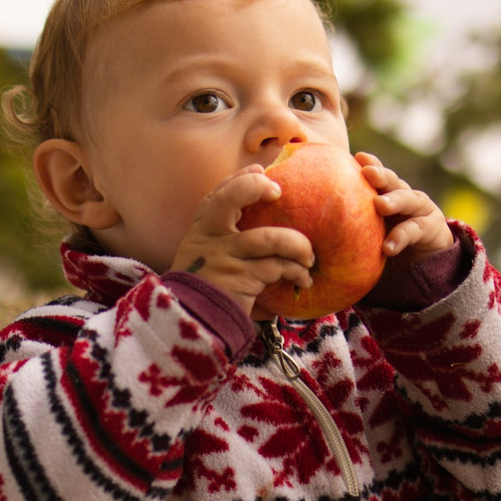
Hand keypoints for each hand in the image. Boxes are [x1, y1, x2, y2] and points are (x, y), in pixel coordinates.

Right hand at [170, 168, 313, 315]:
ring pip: (270, 238)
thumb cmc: (206, 293)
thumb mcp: (206, 259)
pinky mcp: (241, 279)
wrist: (192, 327)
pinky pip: (278, 267)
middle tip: (278, 192)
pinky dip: (297, 272)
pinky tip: (303, 280)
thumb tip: (266, 219)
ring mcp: (225, 257)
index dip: (242, 179)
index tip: (262, 173)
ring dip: (298, 245)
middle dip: (256, 187)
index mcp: (200, 230)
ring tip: (308, 256)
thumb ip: (226, 240)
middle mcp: (209, 238)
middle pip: (230, 198)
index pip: (218, 194)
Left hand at [356, 154, 454, 258]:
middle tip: (368, 173)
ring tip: (380, 205)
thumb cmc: (387, 246)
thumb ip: (349, 226)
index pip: (377, 175)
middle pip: (393, 181)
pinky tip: (388, 247)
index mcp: (387, 194)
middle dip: (381, 175)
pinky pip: (416, 230)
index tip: (356, 156)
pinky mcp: (433, 229)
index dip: (370, 164)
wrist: (424, 265)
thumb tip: (310, 229)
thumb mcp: (367, 234)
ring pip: (409, 199)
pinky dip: (401, 237)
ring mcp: (421, 210)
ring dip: (395, 200)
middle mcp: (405, 197)